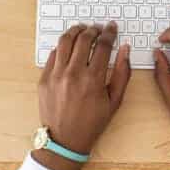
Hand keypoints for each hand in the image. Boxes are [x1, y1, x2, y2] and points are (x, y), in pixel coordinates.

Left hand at [35, 22, 131, 169]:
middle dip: (93, 30)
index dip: (109, 33)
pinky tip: (69, 47)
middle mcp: (73, 74)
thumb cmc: (92, 123)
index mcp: (93, 80)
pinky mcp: (44, 78)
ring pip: (64, 41)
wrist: (65, 141)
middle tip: (98, 29)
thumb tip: (125, 49)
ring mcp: (56, 75)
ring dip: (75, 31)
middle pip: (84, 39)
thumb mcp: (114, 101)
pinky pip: (52, 54)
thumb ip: (122, 73)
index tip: (111, 28)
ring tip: (82, 30)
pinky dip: (62, 47)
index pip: (103, 46)